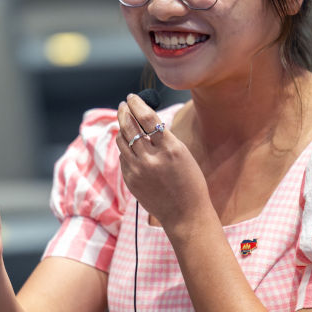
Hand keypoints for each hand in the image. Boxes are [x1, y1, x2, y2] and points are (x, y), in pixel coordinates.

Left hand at [115, 94, 209, 230]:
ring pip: (122, 140)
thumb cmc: (190, 183)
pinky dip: (125, 148)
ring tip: (123, 121)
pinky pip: (123, 157)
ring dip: (121, 127)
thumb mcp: (183, 154)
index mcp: (170, 149)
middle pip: (129, 126)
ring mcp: (138, 171)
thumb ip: (163, 139)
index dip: (137, 104)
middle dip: (124, 112)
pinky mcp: (130, 180)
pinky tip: (129, 145)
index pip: (148, 118)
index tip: (132, 97)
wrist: (185, 214)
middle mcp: (151, 159)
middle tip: (123, 105)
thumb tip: (144, 121)